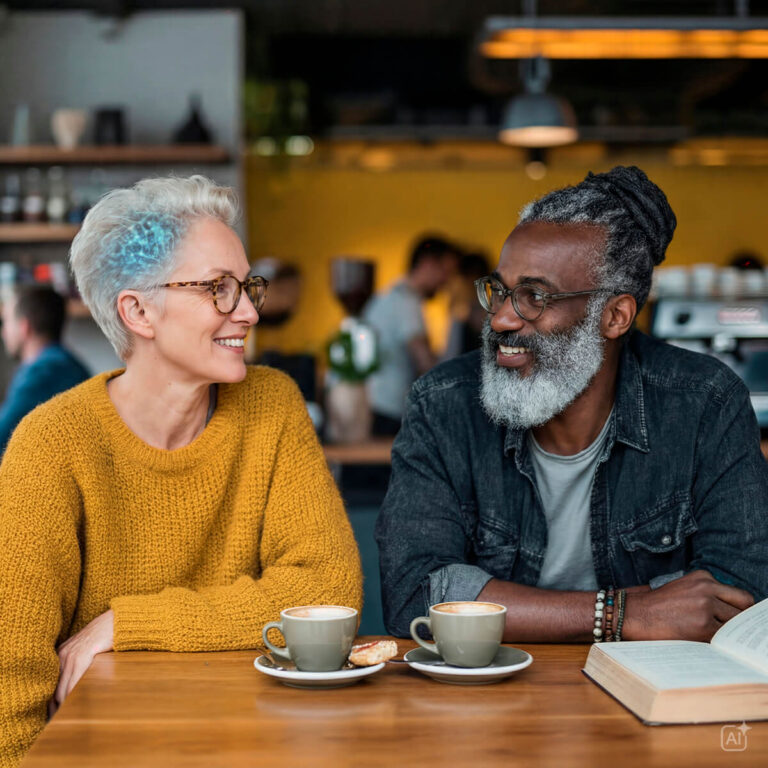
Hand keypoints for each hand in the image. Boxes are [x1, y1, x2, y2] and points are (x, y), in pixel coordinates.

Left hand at [52, 609, 113, 711]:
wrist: (117, 621)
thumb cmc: (106, 636)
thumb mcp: (88, 650)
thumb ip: (81, 664)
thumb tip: (79, 685)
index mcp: (61, 655)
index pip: (52, 685)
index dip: (52, 703)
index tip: (55, 717)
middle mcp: (62, 656)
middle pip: (54, 690)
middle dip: (56, 709)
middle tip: (59, 725)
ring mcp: (70, 656)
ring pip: (62, 689)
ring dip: (64, 707)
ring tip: (68, 721)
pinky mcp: (81, 656)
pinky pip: (74, 682)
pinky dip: (73, 696)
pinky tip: (76, 707)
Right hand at [623, 570, 753, 641]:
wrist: (635, 614)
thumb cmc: (659, 606)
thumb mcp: (685, 589)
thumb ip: (710, 594)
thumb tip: (737, 612)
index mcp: (703, 577)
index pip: (740, 595)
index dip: (742, 610)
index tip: (741, 619)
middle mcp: (706, 587)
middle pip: (744, 606)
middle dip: (742, 620)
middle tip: (735, 631)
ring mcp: (706, 606)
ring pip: (736, 623)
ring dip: (730, 633)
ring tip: (718, 638)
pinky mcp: (703, 626)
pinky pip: (723, 638)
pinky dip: (720, 643)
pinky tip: (709, 643)